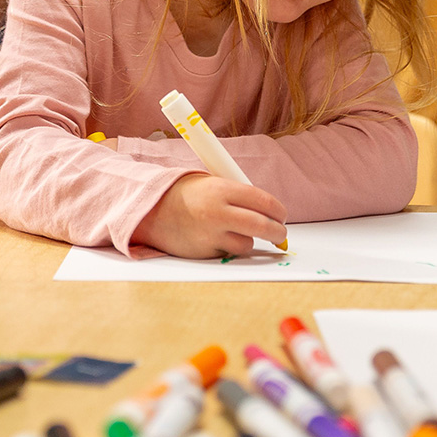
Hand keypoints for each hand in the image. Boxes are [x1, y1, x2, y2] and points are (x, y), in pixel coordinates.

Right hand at [132, 173, 287, 258]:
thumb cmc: (189, 194)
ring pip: (247, 243)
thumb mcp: (215, 183)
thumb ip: (241, 195)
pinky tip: (218, 237)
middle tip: (280, 233)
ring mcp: (210, 234)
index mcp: (223, 189)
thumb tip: (271, 212)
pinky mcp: (204, 252)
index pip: (264, 202)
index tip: (282, 215)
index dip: (279, 211)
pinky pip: (229, 253)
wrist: (154, 209)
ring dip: (249, 240)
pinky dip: (230, 247)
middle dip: (277, 232)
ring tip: (237, 230)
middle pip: (262, 226)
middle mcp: (218, 212)